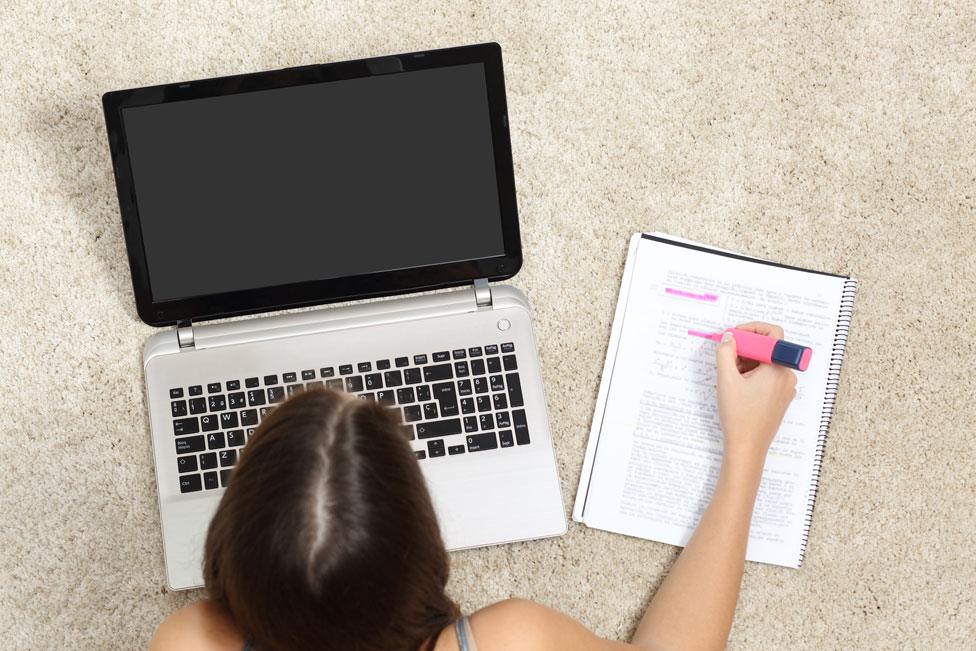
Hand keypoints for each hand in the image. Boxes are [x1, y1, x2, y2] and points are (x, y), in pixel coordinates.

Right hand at [715, 322, 796, 468]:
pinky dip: (752, 375)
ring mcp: (785, 388)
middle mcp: (787, 376)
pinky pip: (768, 377)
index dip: (752, 329)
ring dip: (747, 363)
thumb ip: (726, 352)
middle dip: (745, 349)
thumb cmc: (739, 416)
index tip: (734, 336)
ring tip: (730, 378)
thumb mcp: (726, 379)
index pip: (773, 334)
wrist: (747, 447)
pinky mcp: (780, 398)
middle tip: (726, 358)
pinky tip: (737, 387)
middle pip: (767, 349)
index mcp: (779, 368)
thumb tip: (729, 337)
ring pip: (766, 364)